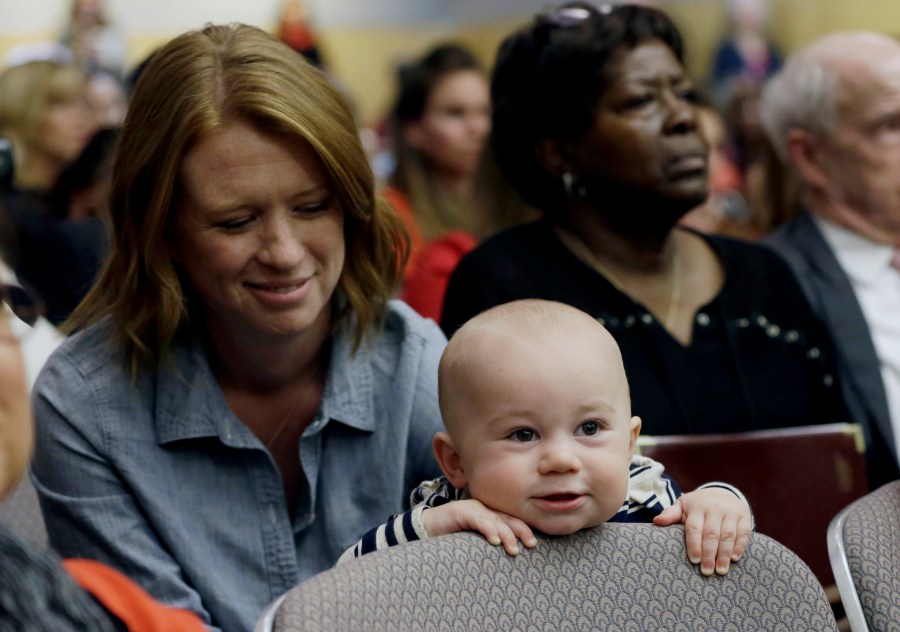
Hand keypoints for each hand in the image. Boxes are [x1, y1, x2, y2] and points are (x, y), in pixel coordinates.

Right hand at [422, 499, 537, 555]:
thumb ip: (488, 541)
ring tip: (513, 549)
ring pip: (495, 521)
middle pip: (507, 519)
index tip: (533, 544)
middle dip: (521, 531)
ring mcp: (473, 509)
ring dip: (506, 535)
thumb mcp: (474, 539)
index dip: (523, 530)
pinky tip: (494, 541)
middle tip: (530, 544)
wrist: (426, 526)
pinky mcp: (461, 512)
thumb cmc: (451, 535)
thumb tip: (508, 555)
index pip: (510, 521)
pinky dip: (488, 530)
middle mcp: (484, 510)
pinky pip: (478, 521)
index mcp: (489, 515)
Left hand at [653, 487, 751, 575]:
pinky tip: (734, 558)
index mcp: (697, 506)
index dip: (694, 545)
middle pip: (711, 534)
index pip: (694, 528)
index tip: (694, 560)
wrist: (722, 492)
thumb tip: (656, 522)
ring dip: (724, 554)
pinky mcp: (744, 515)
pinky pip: (743, 533)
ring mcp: (731, 511)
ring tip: (720, 570)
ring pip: (728, 535)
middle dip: (709, 554)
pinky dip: (739, 546)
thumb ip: (670, 515)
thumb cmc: (698, 505)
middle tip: (706, 571)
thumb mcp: (683, 506)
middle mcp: (714, 508)